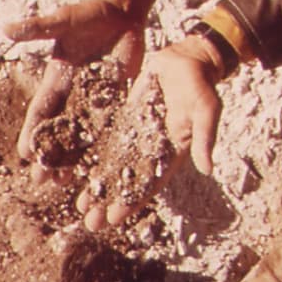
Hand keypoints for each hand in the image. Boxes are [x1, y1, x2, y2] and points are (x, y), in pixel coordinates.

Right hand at [6, 0, 146, 176]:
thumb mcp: (64, 19)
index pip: (40, 111)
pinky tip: (101, 168)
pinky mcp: (117, 100)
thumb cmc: (89, 14)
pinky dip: (104, 147)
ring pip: (82, 136)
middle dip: (49, 156)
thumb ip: (39, 27)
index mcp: (56, 79)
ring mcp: (95, 100)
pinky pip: (110, 127)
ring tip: (67, 184)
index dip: (32, 132)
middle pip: (58, 131)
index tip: (24, 154)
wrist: (122, 12)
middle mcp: (72, 94)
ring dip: (74, 159)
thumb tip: (7, 28)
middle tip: (42, 182)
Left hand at [76, 34, 226, 232]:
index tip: (114, 219)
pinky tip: (73, 166)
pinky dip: (90, 153)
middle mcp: (150, 149)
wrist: (188, 59)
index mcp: (170, 153)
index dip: (132, 201)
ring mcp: (135, 134)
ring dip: (97, 185)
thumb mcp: (207, 108)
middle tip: (90, 222)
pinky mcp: (123, 118)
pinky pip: (104, 138)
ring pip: (112, 165)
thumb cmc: (201, 85)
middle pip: (127, 181)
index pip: (149, 183)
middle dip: (109, 201)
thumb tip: (208, 168)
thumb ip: (205, 137)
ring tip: (79, 204)